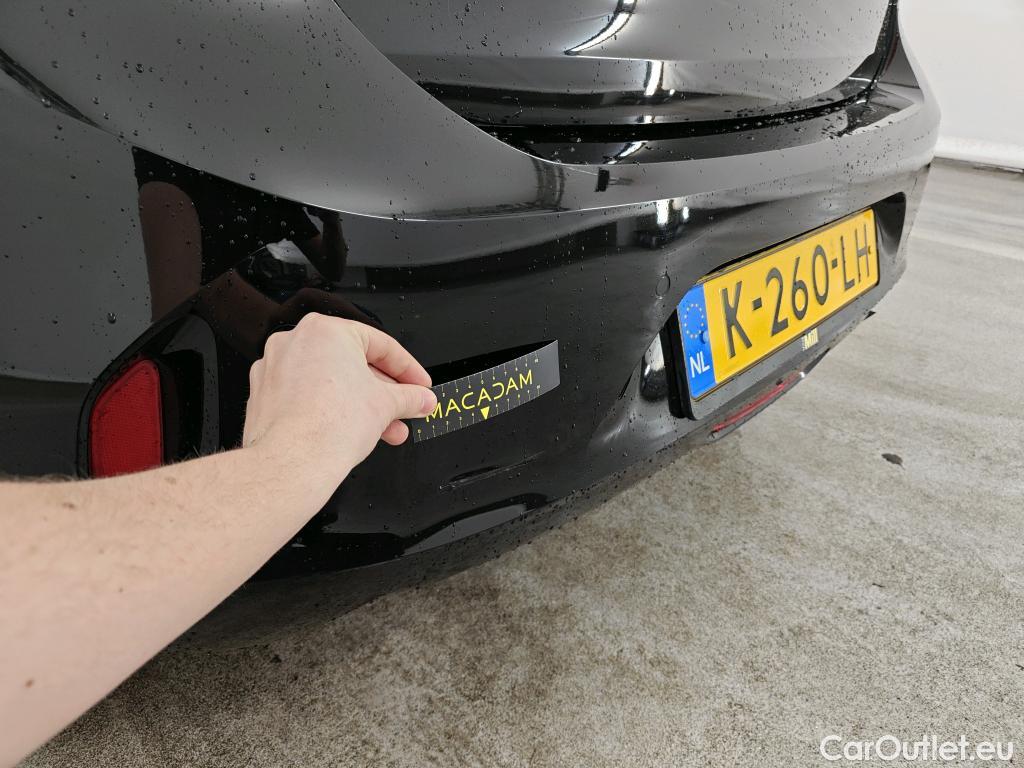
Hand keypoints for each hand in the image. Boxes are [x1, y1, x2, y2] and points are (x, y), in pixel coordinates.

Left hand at [241, 314, 435, 495]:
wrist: (293, 461)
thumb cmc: (329, 425)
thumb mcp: (387, 405)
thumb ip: (410, 398)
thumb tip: (419, 399)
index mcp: (327, 330)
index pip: (381, 345)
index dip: (408, 369)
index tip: (419, 386)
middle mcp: (297, 341)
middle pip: (354, 364)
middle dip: (385, 392)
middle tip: (405, 408)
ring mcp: (276, 366)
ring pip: (331, 381)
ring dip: (361, 405)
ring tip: (385, 428)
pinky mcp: (265, 393)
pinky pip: (307, 394)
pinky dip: (330, 408)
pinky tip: (350, 429)